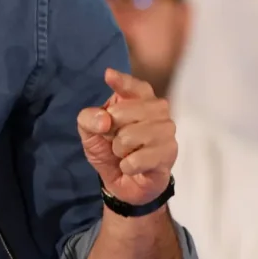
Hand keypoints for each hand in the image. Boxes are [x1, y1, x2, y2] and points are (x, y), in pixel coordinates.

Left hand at [77, 68, 176, 205]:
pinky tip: (133, 166)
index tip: (108, 75)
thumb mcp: (89, 133)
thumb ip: (88, 120)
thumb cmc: (109, 149)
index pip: (134, 86)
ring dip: (119, 150)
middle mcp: (157, 110)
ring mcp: (166, 131)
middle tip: (116, 140)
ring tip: (126, 154)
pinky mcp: (169, 153)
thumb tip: (104, 120)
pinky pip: (138, 158)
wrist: (124, 183)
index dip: (122, 82)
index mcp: (137, 99)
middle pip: (123, 112)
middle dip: (111, 130)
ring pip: (130, 136)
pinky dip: (127, 165)